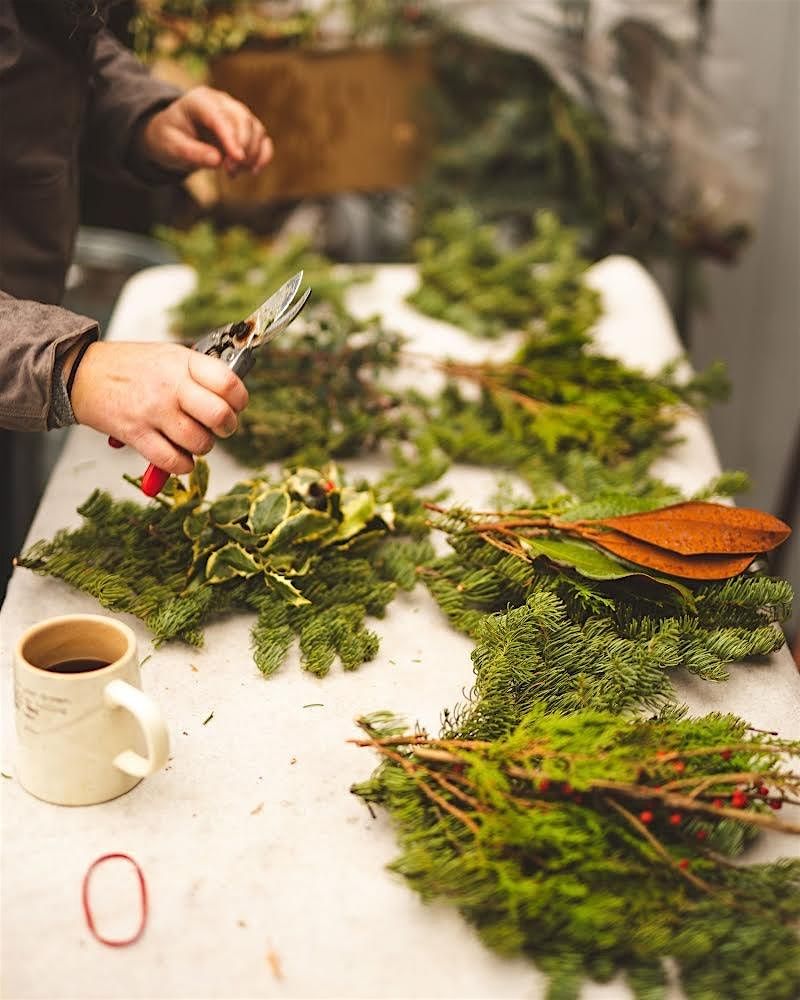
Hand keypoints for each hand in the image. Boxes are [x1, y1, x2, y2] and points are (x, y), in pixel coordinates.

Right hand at [68, 341, 248, 473]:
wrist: (82, 374)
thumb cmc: (130, 367)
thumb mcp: (169, 356)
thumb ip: (198, 373)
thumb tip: (231, 398)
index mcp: (183, 362)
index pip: (228, 382)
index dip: (239, 399)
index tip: (236, 405)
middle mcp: (171, 386)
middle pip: (219, 416)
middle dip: (227, 427)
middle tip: (221, 427)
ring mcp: (154, 411)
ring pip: (199, 442)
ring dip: (203, 447)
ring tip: (193, 439)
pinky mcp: (137, 434)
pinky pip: (173, 461)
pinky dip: (182, 465)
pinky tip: (179, 457)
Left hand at [138, 85, 272, 176]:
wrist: (173, 135)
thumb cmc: (169, 138)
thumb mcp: (170, 146)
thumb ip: (191, 152)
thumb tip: (217, 160)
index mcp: (199, 101)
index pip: (220, 116)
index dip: (231, 137)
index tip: (237, 159)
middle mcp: (221, 102)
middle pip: (243, 120)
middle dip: (242, 148)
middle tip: (230, 172)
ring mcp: (236, 113)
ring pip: (256, 129)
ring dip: (252, 154)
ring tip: (233, 173)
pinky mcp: (246, 128)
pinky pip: (263, 139)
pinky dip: (263, 155)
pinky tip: (253, 171)